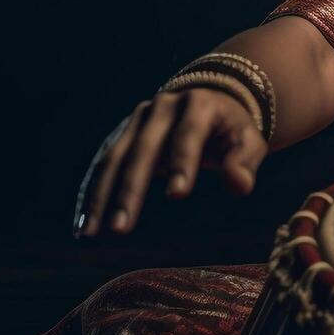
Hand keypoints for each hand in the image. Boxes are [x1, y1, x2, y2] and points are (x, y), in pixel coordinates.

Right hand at [73, 88, 267, 237]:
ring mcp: (136, 120)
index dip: (183, 162)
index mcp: (198, 104)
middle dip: (131, 190)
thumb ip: (245, 161)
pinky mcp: (119, 135)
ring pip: (113, 158)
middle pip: (143, 149)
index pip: (188, 134)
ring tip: (92, 234)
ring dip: (100, 196)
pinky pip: (102, 165)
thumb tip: (239, 186)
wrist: (207, 100)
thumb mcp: (250, 140)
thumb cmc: (231, 130)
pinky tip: (84, 225)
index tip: (177, 195)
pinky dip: (90, 194)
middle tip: (121, 229)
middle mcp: (161, 108)